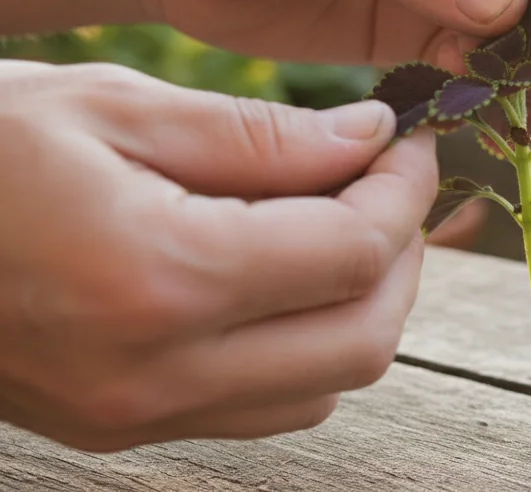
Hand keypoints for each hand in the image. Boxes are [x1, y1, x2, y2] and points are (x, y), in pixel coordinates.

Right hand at [0, 61, 435, 450]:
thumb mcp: (112, 107)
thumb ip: (259, 135)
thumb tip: (370, 143)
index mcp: (158, 278)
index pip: (351, 252)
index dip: (405, 193)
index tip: (411, 141)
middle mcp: (157, 371)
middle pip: (363, 337)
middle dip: (403, 255)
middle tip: (388, 183)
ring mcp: (137, 415)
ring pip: (327, 384)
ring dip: (363, 303)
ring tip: (341, 220)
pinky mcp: (120, 428)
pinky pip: (268, 406)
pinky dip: (308, 344)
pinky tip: (282, 274)